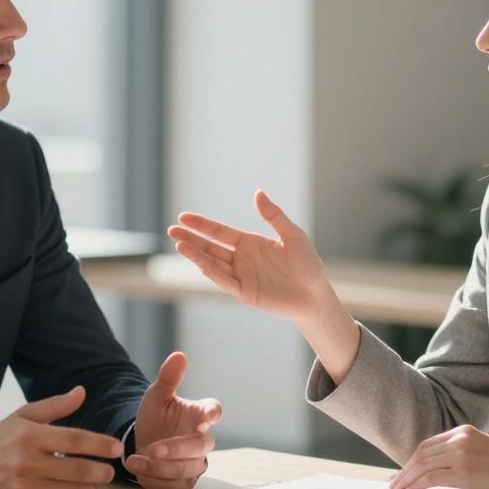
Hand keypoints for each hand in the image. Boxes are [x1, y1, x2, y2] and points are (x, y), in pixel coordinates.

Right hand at [0, 386, 123, 488]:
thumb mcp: (23, 416)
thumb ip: (55, 406)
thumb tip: (81, 392)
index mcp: (30, 436)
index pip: (75, 440)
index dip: (100, 445)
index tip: (116, 447)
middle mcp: (27, 463)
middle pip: (78, 470)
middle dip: (101, 472)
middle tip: (109, 471)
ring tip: (93, 482)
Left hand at [126, 351, 222, 488]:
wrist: (141, 442)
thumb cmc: (155, 417)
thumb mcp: (156, 396)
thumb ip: (168, 378)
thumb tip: (179, 355)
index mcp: (198, 414)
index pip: (213, 410)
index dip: (212, 412)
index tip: (209, 414)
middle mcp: (201, 439)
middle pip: (200, 446)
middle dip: (176, 449)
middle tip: (152, 448)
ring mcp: (195, 462)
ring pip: (187, 469)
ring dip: (160, 468)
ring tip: (133, 460)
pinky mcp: (184, 481)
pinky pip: (177, 486)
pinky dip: (156, 481)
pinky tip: (138, 471)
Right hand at [168, 190, 334, 324]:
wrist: (316, 295)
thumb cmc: (307, 264)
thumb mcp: (292, 235)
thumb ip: (274, 215)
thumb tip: (258, 193)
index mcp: (250, 243)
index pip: (220, 232)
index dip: (202, 225)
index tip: (183, 217)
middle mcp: (241, 259)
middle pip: (211, 247)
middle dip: (191, 239)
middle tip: (172, 231)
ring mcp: (241, 276)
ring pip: (213, 264)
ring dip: (196, 255)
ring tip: (179, 245)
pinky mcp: (245, 293)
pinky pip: (225, 281)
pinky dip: (212, 273)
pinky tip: (199, 263)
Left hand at [389, 425, 488, 488]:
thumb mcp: (483, 452)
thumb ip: (461, 454)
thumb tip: (437, 471)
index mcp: (463, 431)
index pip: (428, 444)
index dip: (412, 459)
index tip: (404, 472)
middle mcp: (460, 438)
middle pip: (421, 453)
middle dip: (405, 469)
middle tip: (395, 483)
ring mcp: (461, 453)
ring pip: (423, 464)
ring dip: (407, 478)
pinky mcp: (465, 472)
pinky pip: (432, 477)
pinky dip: (417, 484)